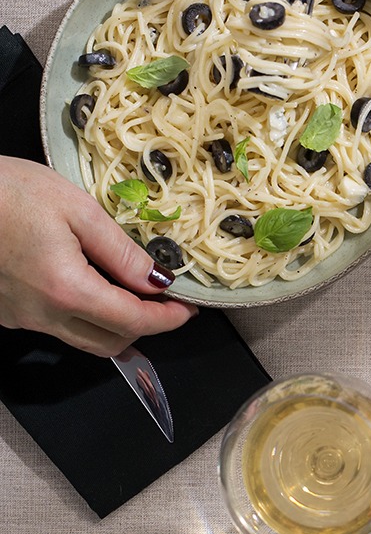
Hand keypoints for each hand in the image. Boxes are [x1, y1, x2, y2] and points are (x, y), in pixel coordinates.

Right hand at [0, 158, 195, 356]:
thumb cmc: (8, 191)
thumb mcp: (76, 208)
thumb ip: (121, 251)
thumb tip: (158, 280)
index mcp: (67, 290)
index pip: (133, 322)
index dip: (168, 319)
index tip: (189, 310)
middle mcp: (43, 315)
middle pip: (110, 343)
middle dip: (145, 328)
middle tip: (166, 303)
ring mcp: (21, 318)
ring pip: (82, 339)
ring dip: (114, 326)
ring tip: (133, 294)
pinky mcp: (7, 312)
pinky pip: (56, 326)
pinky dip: (84, 315)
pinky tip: (91, 285)